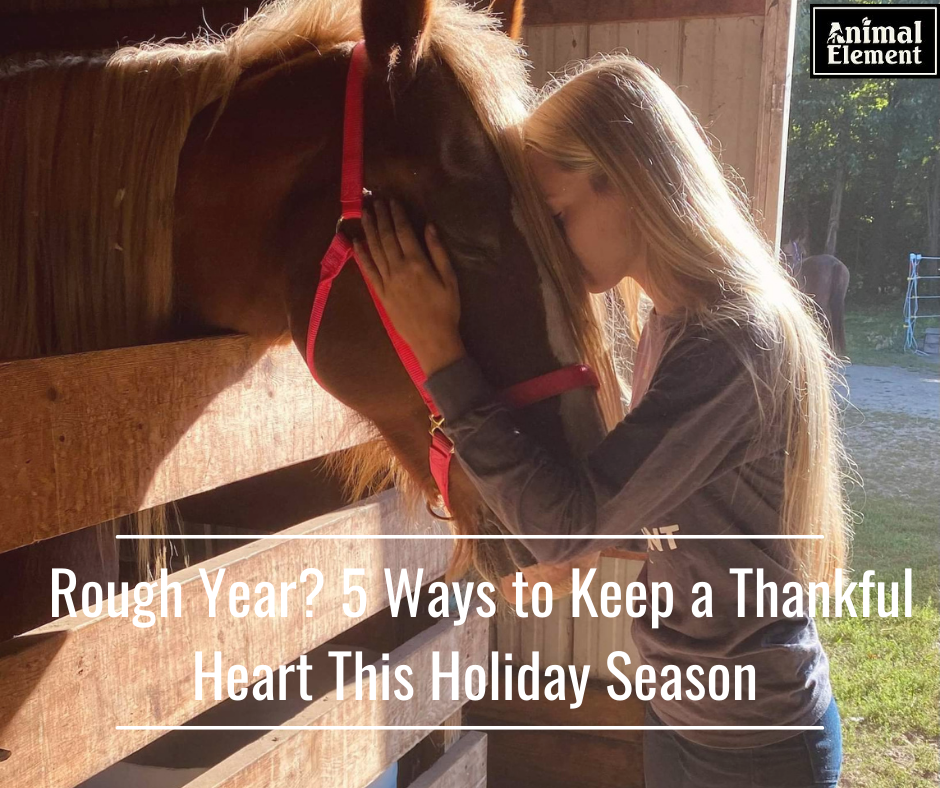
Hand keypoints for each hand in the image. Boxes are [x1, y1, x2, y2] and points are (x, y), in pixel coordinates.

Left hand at [354, 199, 466, 375]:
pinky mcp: (380, 293)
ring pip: (374, 250)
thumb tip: (429, 227)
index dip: (397, 215)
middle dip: (381, 217)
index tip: (393, 201)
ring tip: (364, 213)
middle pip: (386, 237)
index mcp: (417, 263)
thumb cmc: (446, 310)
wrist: (432, 340)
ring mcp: (387, 281)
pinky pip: (368, 270)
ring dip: (368, 230)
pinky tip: (356, 242)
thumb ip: (438, 252)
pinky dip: (361, 255)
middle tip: (376, 201)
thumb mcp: (450, 279)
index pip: (403, 232)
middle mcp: (398, 269)